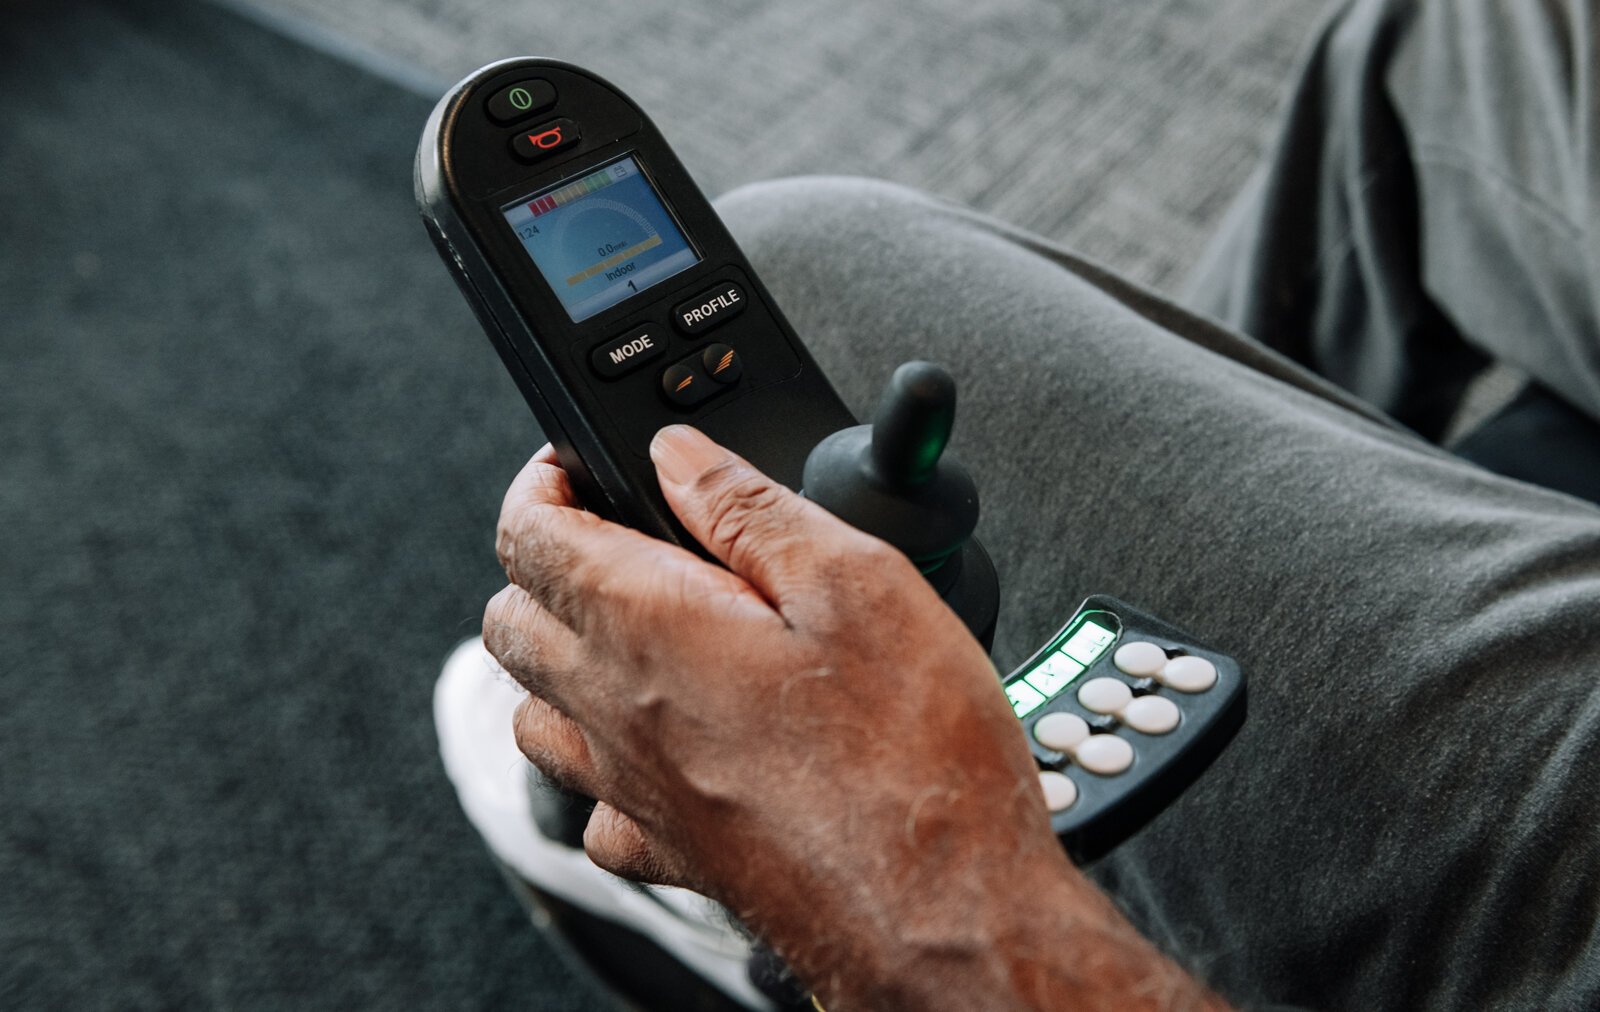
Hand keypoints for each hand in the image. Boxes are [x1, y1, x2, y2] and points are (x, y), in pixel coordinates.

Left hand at [485, 426, 1225, 1009]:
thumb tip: (681, 457)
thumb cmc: (913, 756)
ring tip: (634, 631)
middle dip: (544, 561)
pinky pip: (592, 803)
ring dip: (559, 657)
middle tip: (616, 538)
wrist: (942, 913)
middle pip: (509, 620)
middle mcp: (616, 712)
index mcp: (649, 627)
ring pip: (534, 710)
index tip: (578, 469)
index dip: (542, 482)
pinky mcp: (669, 852)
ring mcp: (634, 791)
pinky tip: (664, 744)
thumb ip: (750, 508)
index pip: (528, 535)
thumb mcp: (858, 582)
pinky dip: (603, 760)